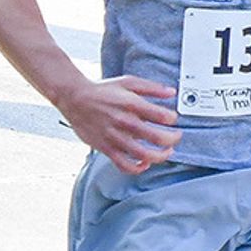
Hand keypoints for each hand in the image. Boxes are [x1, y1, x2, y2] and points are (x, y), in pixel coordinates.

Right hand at [57, 76, 181, 173]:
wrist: (74, 98)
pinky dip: (138, 168)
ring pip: (144, 155)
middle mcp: (124, 122)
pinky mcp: (106, 148)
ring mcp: (115, 137)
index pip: (162, 116)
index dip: (173, 119)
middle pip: (158, 138)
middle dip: (173, 139)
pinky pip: (125, 165)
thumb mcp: (128, 82)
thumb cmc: (101, 91)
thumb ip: (151, 88)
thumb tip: (171, 93)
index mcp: (131, 104)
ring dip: (161, 156)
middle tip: (176, 137)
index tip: (172, 119)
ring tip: (166, 152)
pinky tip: (144, 162)